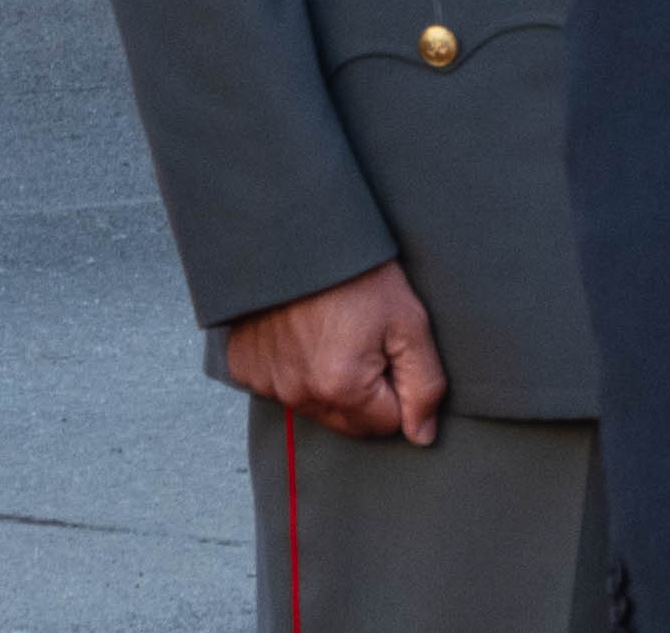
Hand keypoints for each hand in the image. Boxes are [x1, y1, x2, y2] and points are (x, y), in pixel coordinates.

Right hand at [223, 258, 445, 445]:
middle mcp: (299, 395)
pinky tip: (300, 333)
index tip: (388, 348)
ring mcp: (267, 383)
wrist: (297, 233)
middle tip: (363, 338)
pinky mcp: (245, 367)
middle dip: (364, 391)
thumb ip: (424, 385)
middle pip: (348, 422)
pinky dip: (292, 368)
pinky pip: (279, 386)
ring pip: (314, 406)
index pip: (387, 423)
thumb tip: (422, 435)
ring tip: (331, 330)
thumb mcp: (408, 321)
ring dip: (327, 382)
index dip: (397, 386)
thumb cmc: (356, 273)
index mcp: (342, 388)